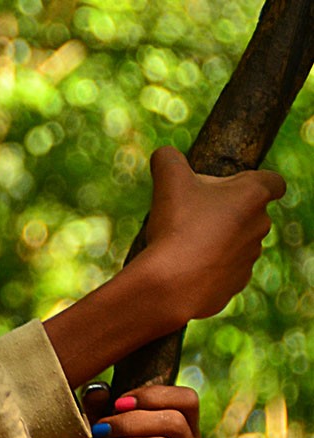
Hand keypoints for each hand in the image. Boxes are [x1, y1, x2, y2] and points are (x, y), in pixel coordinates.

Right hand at [133, 146, 286, 323]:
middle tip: (191, 213)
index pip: (273, 182)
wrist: (173, 283)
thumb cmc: (177, 226)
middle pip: (248, 212)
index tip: (232, 186)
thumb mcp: (168, 181)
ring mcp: (250, 257)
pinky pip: (225, 269)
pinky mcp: (236, 283)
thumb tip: (164, 154)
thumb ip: (168, 159)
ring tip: (183, 242)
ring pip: (237, 241)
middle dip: (225, 211)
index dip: (254, 180)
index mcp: (253, 196)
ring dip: (217, 239)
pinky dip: (209, 266)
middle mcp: (260, 226)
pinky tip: (184, 266)